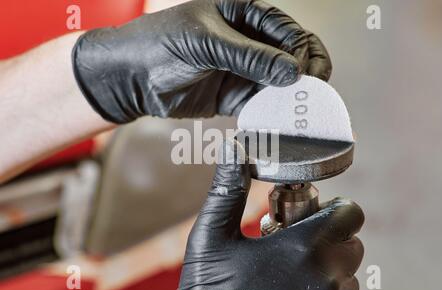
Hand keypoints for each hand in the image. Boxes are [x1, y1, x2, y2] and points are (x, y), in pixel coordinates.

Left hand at [72, 0, 331, 122]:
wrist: (131, 76)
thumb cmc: (161, 44)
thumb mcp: (206, 43)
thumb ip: (250, 57)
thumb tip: (292, 72)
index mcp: (245, 15)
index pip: (288, 32)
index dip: (303, 52)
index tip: (304, 75)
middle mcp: (248, 42)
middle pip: (291, 58)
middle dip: (305, 76)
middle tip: (309, 94)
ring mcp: (243, 70)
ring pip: (279, 84)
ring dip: (290, 98)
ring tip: (297, 112)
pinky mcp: (234, 96)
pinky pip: (261, 105)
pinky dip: (271, 113)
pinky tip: (277, 121)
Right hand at [177, 141, 363, 289]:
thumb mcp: (211, 239)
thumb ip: (227, 191)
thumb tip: (233, 150)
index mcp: (303, 248)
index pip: (350, 214)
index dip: (332, 209)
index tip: (308, 215)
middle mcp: (326, 279)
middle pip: (351, 242)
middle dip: (327, 237)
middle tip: (292, 241)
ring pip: (349, 274)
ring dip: (327, 266)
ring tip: (289, 269)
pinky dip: (325, 289)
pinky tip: (291, 288)